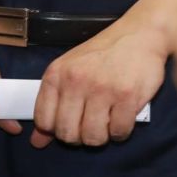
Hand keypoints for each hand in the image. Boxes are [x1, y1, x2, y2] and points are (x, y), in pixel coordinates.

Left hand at [31, 24, 166, 147]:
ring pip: (93, 138)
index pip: (44, 120)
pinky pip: (118, 132)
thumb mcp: (69, 71)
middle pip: (67, 134)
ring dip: (101, 137)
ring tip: (107, 123)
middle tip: (90, 126)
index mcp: (56, 74)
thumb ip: (52, 105)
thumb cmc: (102, 54)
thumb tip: (37, 142)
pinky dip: (120, 132)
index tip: (70, 123)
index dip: (56, 130)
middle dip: (80, 138)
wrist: (139, 34)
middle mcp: (76, 81)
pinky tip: (122, 119)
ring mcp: (102, 89)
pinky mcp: (127, 96)